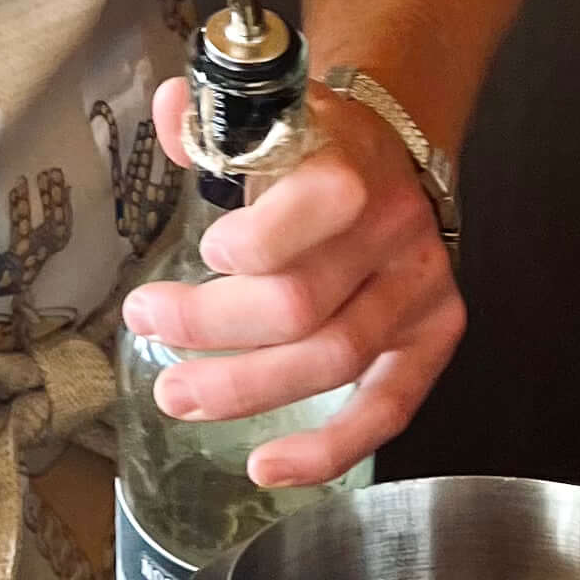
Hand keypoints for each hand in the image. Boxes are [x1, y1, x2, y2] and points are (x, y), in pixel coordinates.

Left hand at [118, 77, 463, 488]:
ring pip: (333, 360)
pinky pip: (387, 409)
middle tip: (146, 325)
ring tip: (176, 395)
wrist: (394, 152)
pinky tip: (269, 468)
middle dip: (211, 325)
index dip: (251, 242)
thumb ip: (211, 117)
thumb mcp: (267, 113)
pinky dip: (328, 448)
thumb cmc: (315, 144)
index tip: (204, 249)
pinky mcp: (432, 336)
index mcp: (354, 167)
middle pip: (302, 302)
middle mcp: (395, 231)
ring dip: (246, 389)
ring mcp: (418, 291)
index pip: (317, 207)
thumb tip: (172, 111)